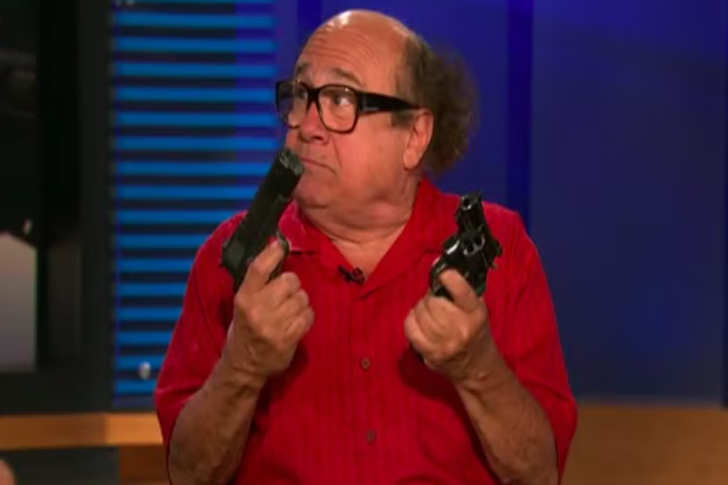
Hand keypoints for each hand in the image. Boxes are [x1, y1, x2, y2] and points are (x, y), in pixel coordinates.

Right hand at [224, 240, 313, 382]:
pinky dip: (306, 316)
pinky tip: (296, 322)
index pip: (259, 268)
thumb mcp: (243, 304)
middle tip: (286, 294)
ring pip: (302, 298)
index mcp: (244, 298)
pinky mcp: (288, 338)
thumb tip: (275, 252)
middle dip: (292, 285)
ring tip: (289, 312)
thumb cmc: (244, 329)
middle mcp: (258, 309)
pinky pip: (308, 315)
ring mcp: (274, 325)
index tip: (281, 245)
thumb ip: (257, 283)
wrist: (244, 365)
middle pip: (289, 281)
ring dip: (300, 302)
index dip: (272, 253)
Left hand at [404, 269, 496, 382]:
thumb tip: (443, 273)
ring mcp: (445, 342)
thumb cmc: (476, 333)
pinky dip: (411, 320)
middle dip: (431, 297)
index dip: (450, 278)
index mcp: (476, 314)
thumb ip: (463, 293)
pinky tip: (418, 321)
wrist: (477, 367)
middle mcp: (461, 328)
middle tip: (435, 300)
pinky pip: (411, 328)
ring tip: (428, 312)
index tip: (444, 273)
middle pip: (434, 301)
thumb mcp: (478, 311)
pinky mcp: (430, 353)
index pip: (461, 291)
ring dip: (421, 308)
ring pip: (420, 313)